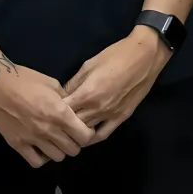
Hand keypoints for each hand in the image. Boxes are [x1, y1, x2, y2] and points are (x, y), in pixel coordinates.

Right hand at [0, 64, 97, 167]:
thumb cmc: (26, 79)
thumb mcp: (53, 84)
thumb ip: (66, 100)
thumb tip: (74, 110)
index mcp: (61, 113)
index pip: (85, 136)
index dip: (87, 133)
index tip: (83, 128)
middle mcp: (49, 129)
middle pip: (73, 150)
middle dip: (75, 143)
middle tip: (70, 135)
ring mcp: (33, 139)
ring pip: (57, 157)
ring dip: (59, 150)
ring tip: (55, 141)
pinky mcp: (17, 145)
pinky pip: (36, 162)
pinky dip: (42, 158)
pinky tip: (41, 148)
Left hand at [62, 28, 171, 142]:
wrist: (145, 56)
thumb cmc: (115, 55)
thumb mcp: (89, 64)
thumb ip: (74, 82)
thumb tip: (62, 95)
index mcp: (86, 93)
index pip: (62, 111)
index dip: (53, 111)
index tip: (48, 110)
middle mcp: (96, 108)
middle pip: (72, 124)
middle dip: (62, 124)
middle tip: (55, 122)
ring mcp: (110, 115)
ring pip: (85, 132)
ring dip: (75, 132)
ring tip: (66, 130)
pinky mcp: (121, 117)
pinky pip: (103, 134)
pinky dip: (91, 138)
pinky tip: (85, 136)